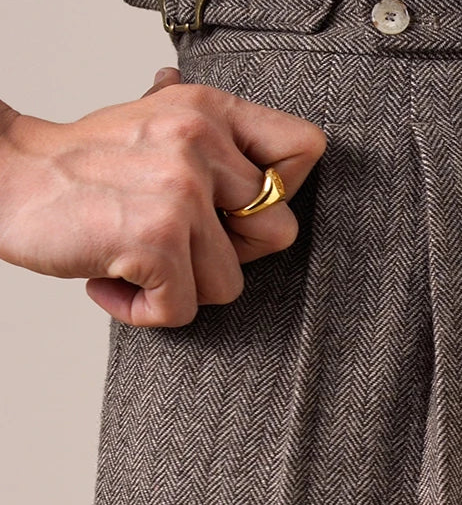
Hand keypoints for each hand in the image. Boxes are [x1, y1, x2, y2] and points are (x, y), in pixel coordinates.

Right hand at [0, 67, 326, 327]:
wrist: (1, 178)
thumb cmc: (85, 167)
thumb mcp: (157, 127)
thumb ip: (215, 142)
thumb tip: (279, 165)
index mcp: (210, 110)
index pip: (305, 148)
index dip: (283, 192)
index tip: (236, 207)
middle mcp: (200, 141)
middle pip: (278, 234)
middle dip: (230, 254)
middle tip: (178, 242)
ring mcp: (180, 191)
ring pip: (231, 283)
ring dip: (183, 287)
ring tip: (139, 259)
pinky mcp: (156, 239)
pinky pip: (184, 310)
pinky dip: (146, 311)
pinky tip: (113, 281)